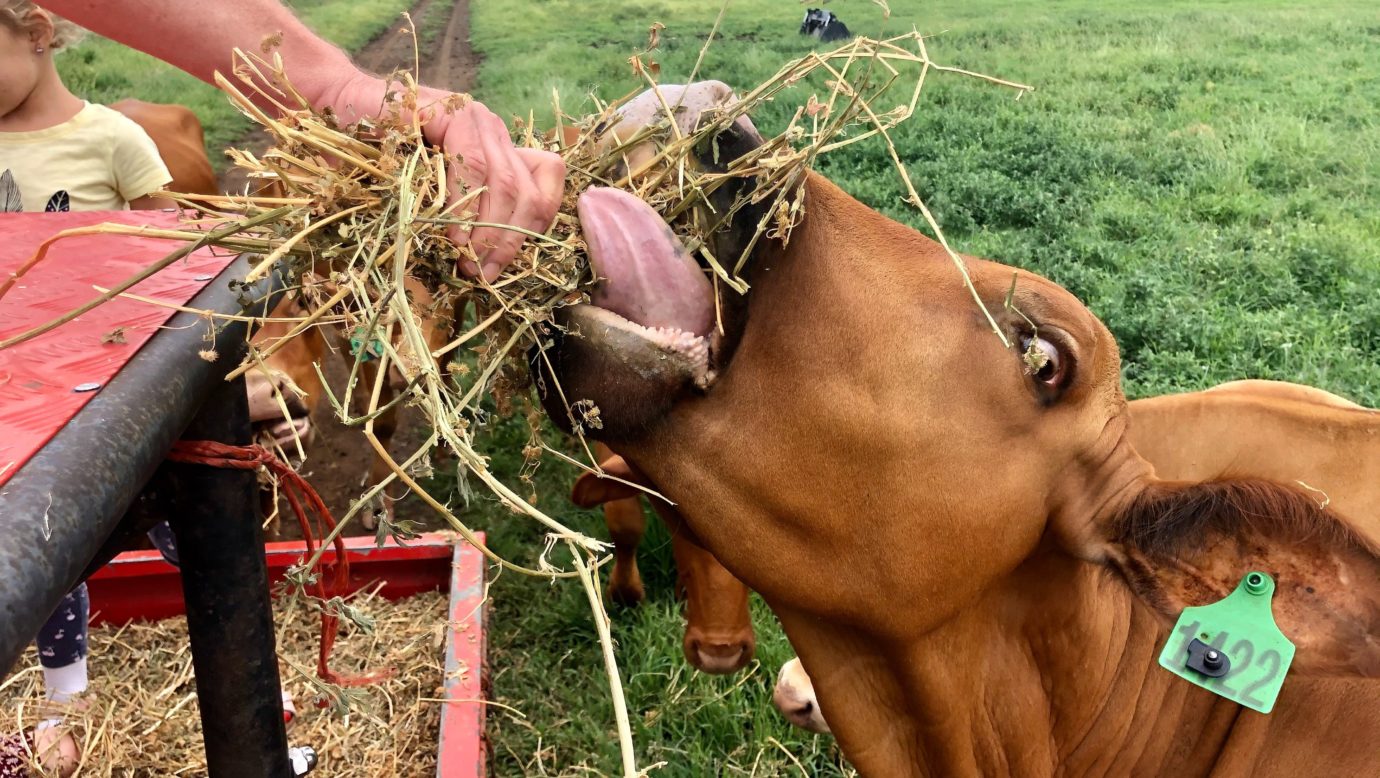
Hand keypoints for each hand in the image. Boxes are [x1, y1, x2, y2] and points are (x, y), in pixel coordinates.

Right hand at [320, 72, 564, 280]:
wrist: (340, 107)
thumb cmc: (382, 158)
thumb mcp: (433, 191)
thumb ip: (464, 213)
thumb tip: (487, 266)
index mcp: (500, 148)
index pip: (544, 187)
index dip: (531, 231)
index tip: (501, 268)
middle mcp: (493, 130)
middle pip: (529, 191)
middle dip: (509, 240)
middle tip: (482, 273)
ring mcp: (475, 118)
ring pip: (506, 181)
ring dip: (488, 229)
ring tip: (466, 259)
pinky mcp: (450, 112)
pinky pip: (472, 163)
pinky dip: (465, 203)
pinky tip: (451, 232)